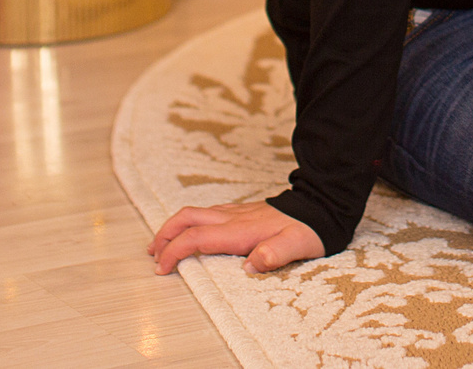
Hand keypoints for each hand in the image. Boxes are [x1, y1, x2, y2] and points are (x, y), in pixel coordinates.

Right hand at [150, 200, 325, 274]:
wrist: (320, 205)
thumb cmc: (309, 228)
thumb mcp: (298, 244)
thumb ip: (275, 254)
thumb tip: (251, 265)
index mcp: (240, 230)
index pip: (197, 237)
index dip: (175, 251)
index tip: (162, 268)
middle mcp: (233, 217)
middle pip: (187, 218)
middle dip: (164, 234)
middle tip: (152, 254)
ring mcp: (236, 212)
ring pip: (195, 213)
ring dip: (173, 227)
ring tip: (161, 245)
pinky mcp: (241, 211)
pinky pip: (207, 213)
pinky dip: (190, 224)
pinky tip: (191, 233)